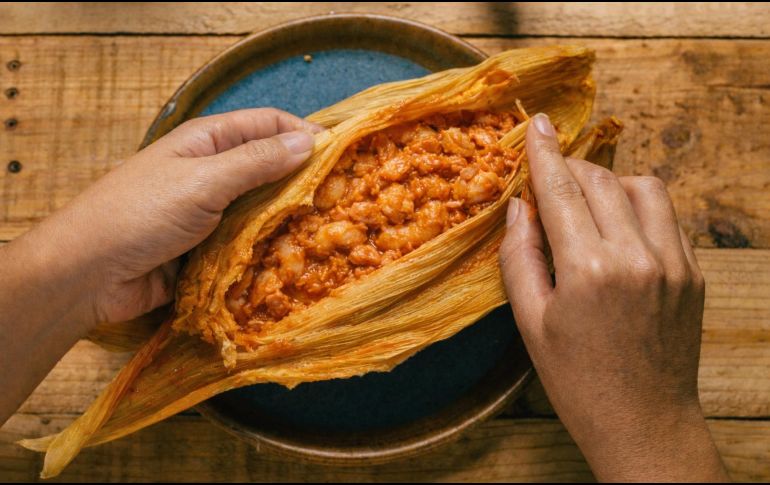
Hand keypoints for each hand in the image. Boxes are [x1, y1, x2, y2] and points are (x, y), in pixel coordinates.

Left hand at [52, 108, 319, 323]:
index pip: (267, 124)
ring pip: (262, 208)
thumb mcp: (203, 180)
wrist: (88, 274)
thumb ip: (256, 162)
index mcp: (208, 141)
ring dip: (289, 218)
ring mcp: (210, 211)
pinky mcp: (208, 248)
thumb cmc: (140, 214)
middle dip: (303, 179)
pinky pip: (248, 242)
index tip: (341, 153)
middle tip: (344, 196)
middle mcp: (212, 171)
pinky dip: (269, 248)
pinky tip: (295, 258)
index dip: (303, 133)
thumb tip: (307, 142)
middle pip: (269, 166)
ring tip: (328, 229)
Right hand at [498, 114, 727, 480]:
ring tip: (586, 204)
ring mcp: (673, 263)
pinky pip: (667, 216)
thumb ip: (520, 258)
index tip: (536, 123)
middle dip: (571, 169)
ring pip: (643, 187)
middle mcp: (636, 257)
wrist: (644, 422)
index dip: (544, 153)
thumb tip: (519, 209)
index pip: (561, 192)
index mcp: (588, 270)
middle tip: (550, 178)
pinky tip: (618, 229)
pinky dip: (639, 207)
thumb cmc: (577, 379)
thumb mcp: (531, 323)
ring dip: (610, 182)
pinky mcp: (693, 274)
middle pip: (601, 181)